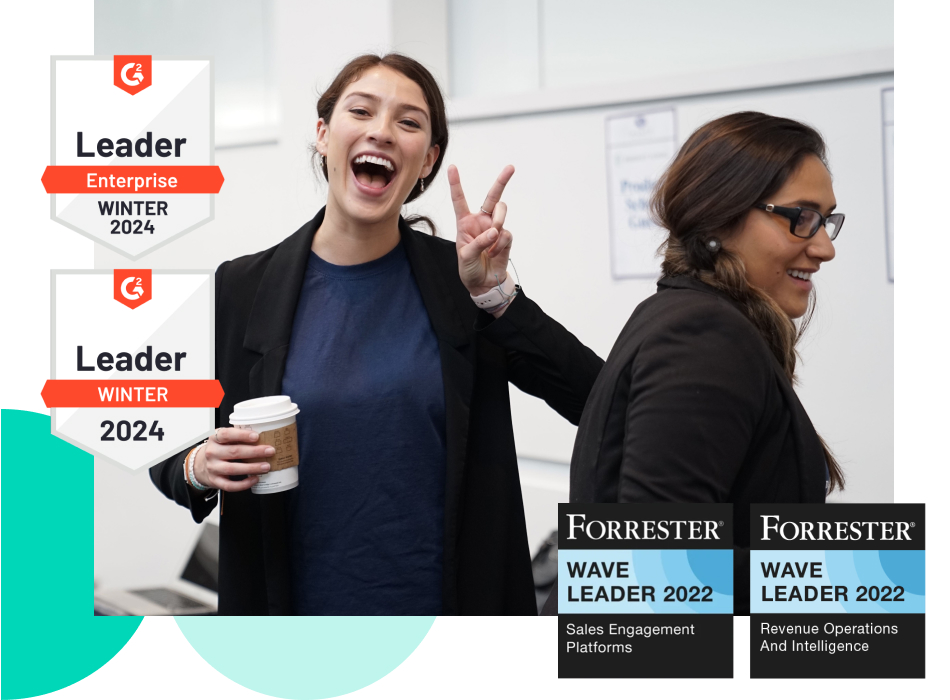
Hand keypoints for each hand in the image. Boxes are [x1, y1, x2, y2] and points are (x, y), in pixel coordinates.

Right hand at [192, 428, 273, 491]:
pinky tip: (255, 479)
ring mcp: (213, 468)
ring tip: (266, 466)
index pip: (227, 434)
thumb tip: (263, 436)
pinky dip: (244, 484)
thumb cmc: (219, 449)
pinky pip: (230, 485)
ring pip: (233, 469)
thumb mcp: (223, 439)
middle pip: (234, 452)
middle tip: (270, 451)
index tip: (256, 436)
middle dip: (254, 452)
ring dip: (252, 468)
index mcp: (214, 438)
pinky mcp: (215, 481)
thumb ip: (238, 437)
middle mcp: (212, 453)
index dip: (242, 435)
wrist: (200, 464)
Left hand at [449, 164, 514, 295]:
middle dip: (502, 181)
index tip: (452, 167)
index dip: (456, 184)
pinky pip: (506, 233)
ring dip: (498, 221)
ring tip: (493, 237)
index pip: (460, 200)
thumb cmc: (469, 269)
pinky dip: (500, 244)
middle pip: (492, 196)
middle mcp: (481, 221)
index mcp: (465, 222)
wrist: (484, 283)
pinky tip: (494, 253)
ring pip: (502, 212)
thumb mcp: (466, 256)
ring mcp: (494, 228)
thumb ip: (479, 242)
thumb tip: (496, 231)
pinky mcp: (505, 237)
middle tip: (510, 168)